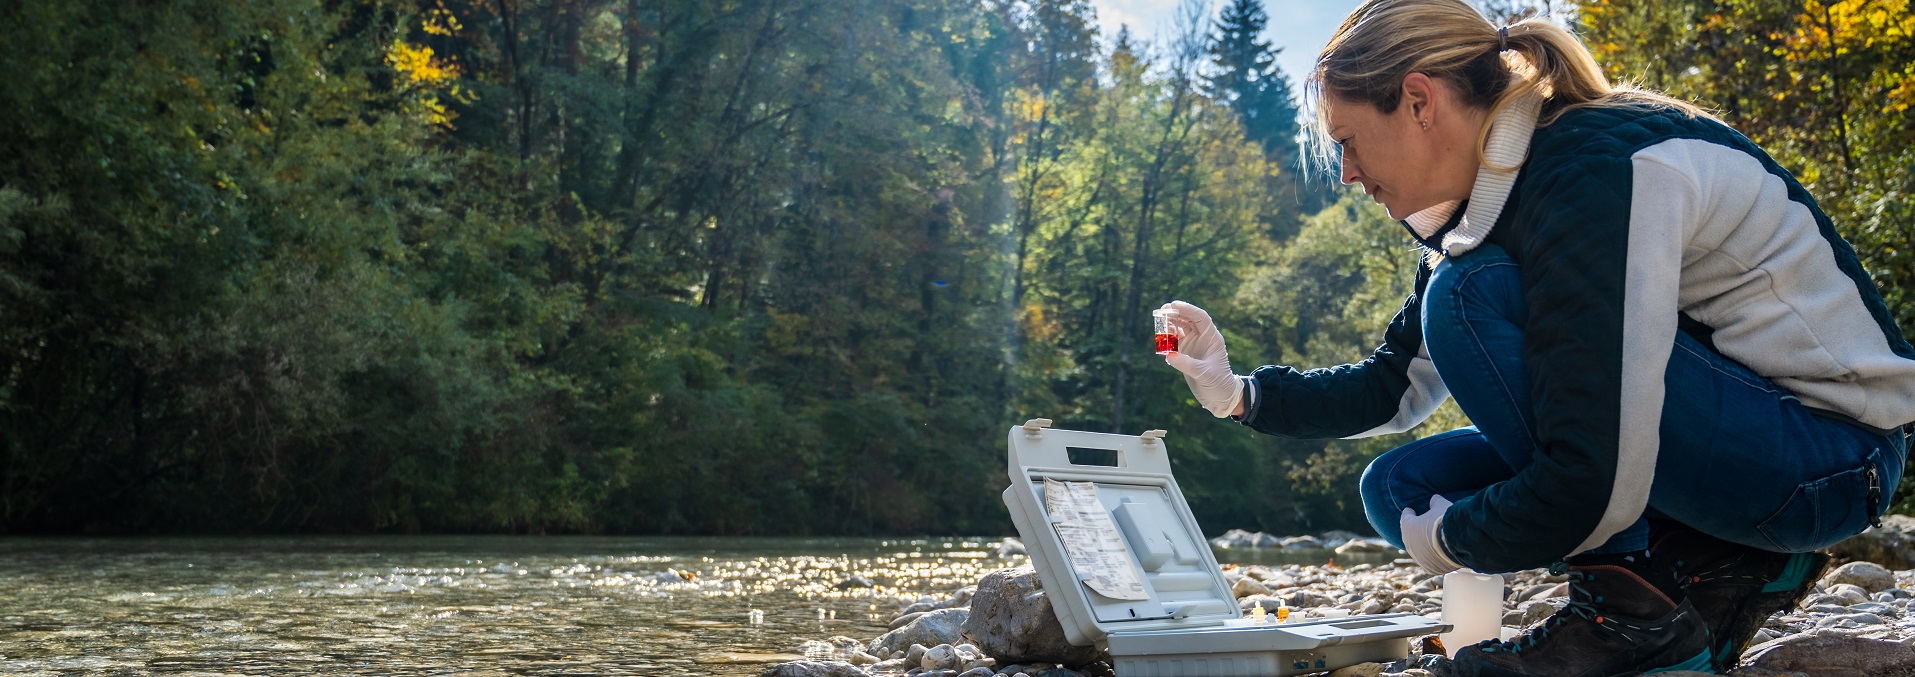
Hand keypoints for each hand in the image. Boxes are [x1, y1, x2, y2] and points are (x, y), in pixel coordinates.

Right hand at [1159, 300, 1242, 417]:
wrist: (1220, 398)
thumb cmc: (1218, 384)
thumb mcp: (1204, 374)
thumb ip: (1187, 364)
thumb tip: (1169, 355)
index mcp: (1212, 338)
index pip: (1200, 318)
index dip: (1188, 309)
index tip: (1174, 305)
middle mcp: (1202, 338)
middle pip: (1188, 319)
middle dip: (1175, 313)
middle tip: (1161, 310)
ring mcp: (1194, 345)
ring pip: (1180, 329)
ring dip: (1169, 324)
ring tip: (1158, 321)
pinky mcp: (1186, 354)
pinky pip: (1174, 341)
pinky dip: (1167, 338)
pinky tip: (1160, 337)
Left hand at [1401, 495, 1463, 574]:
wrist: (1457, 542)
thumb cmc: (1446, 521)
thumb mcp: (1440, 505)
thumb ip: (1435, 502)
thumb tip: (1434, 499)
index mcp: (1407, 527)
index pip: (1405, 517)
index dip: (1409, 513)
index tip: (1410, 510)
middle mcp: (1409, 544)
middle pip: (1410, 536)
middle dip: (1415, 531)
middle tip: (1421, 526)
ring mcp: (1418, 558)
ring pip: (1418, 550)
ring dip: (1423, 546)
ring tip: (1430, 541)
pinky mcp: (1430, 568)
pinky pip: (1429, 562)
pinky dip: (1433, 558)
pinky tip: (1438, 554)